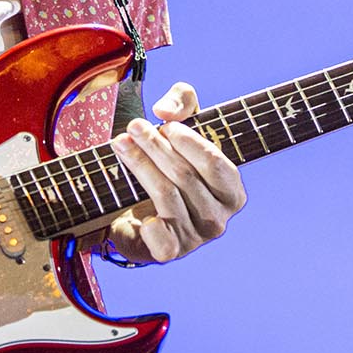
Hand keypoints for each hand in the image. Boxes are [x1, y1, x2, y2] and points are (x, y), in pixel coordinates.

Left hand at [105, 82, 245, 264]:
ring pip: (166, 197)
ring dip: (141, 166)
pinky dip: (152, 231)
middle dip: (156, 147)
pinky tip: (141, 216)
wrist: (140, 204)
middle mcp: (218, 218)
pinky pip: (163, 244)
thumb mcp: (181, 121)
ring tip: (121, 143)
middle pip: (186, 177)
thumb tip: (165, 110)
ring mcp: (193, 237)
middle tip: (134, 126)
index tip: (164, 123)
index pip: (215, 163)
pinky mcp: (168, 251)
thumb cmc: (171, 159)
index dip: (189, 141)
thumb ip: (182, 100)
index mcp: (231, 191)